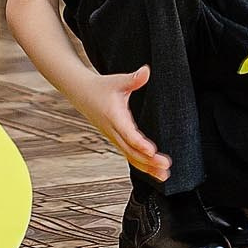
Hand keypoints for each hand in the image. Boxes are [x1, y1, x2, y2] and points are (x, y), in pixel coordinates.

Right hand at [70, 65, 167, 179]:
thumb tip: (146, 71)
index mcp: (114, 117)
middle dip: (148, 161)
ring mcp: (113, 138)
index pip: (128, 134)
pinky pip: (128, 155)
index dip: (140, 144)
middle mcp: (112, 131)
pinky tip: (154, 172)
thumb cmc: (101, 87)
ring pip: (129, 156)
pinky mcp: (115, 140)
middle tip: (165, 166)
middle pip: (130, 150)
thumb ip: (133, 79)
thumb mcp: (118, 81)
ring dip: (146, 167)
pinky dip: (141, 165)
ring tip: (164, 175)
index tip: (153, 152)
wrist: (81, 93)